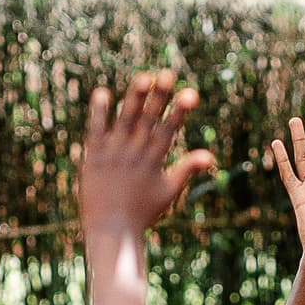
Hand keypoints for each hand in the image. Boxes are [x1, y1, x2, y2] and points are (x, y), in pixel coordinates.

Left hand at [76, 70, 212, 252]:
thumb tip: (211, 156)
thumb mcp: (169, 192)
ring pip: (125, 120)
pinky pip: (96, 129)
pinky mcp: (93, 156)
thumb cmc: (143, 213)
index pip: (169, 130)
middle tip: (167, 73)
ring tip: (144, 76)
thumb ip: (188, 169)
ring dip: (134, 98)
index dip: (180, 111)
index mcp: (154, 161)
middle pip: (148, 120)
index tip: (191, 93)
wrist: (111, 230)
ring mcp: (113, 154)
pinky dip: (99, 112)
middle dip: (159, 96)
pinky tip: (102, 92)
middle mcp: (134, 154)